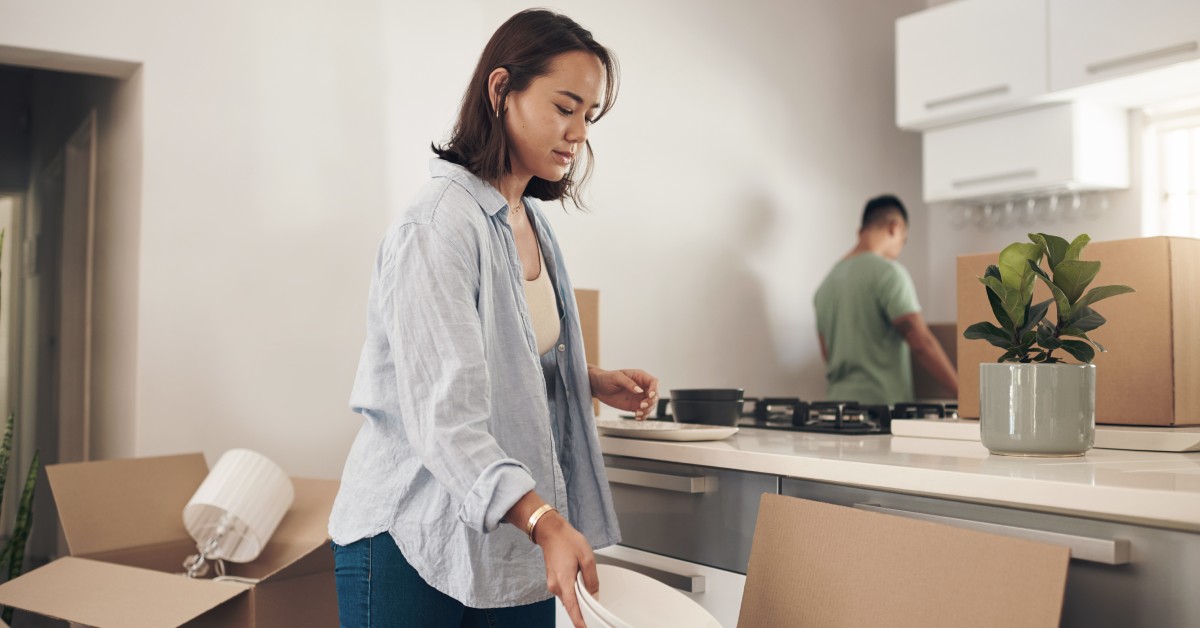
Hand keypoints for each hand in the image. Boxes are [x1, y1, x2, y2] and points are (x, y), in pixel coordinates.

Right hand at [536, 512, 597, 627]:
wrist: (551, 531)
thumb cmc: (567, 541)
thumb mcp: (587, 558)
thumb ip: (591, 579)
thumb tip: (594, 595)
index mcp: (564, 582)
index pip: (573, 608)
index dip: (579, 621)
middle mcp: (556, 587)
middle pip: (572, 605)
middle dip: (583, 607)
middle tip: (594, 602)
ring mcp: (553, 584)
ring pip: (569, 598)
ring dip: (578, 596)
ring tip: (585, 581)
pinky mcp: (553, 581)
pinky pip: (566, 591)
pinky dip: (573, 590)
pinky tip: (578, 579)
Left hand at [588, 367, 658, 419]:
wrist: (597, 387)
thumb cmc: (606, 378)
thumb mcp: (616, 377)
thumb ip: (628, 383)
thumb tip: (639, 390)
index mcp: (640, 377)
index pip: (654, 382)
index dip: (655, 389)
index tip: (649, 396)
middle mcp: (642, 387)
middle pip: (655, 395)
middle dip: (651, 402)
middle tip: (641, 406)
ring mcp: (639, 397)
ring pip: (651, 405)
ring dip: (647, 410)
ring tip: (638, 413)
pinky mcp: (634, 405)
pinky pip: (644, 412)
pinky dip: (643, 416)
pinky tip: (637, 417)